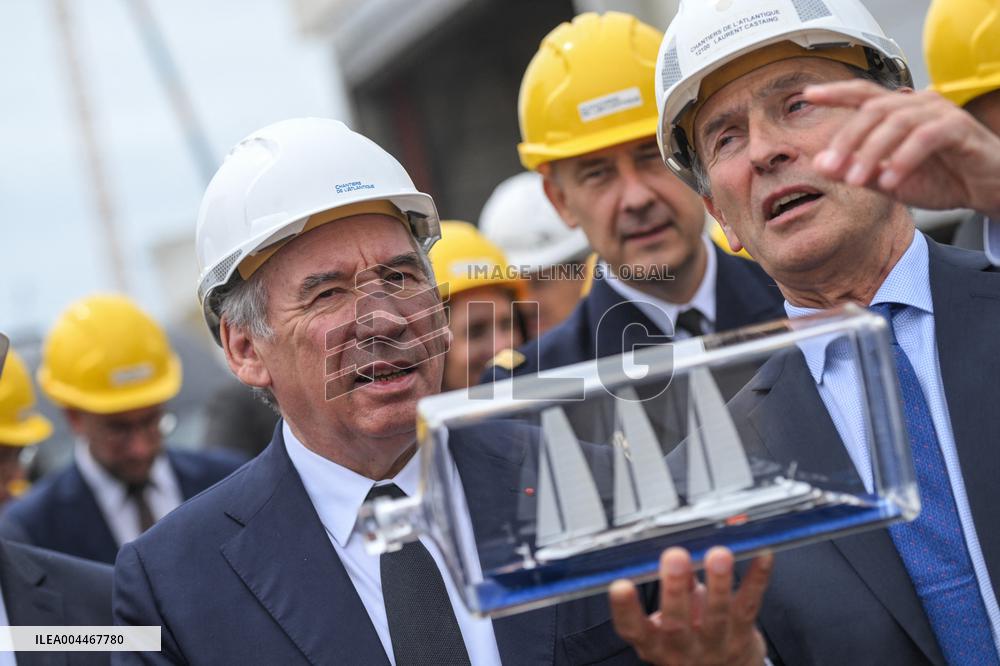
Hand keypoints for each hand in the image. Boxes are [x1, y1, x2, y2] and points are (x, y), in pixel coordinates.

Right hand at [610, 546, 771, 665]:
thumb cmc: (689, 639)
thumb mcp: (665, 624)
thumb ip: (669, 591)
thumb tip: (669, 551)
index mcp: (654, 642)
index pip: (633, 629)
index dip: (624, 609)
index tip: (619, 585)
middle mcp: (682, 647)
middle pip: (676, 622)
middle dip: (675, 588)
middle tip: (674, 557)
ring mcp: (715, 644)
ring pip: (717, 615)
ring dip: (718, 583)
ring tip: (718, 555)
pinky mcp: (743, 635)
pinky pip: (750, 605)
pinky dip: (757, 579)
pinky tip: (761, 556)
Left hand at [804, 80, 999, 218]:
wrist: (983, 190)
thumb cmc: (938, 179)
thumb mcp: (888, 180)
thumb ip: (856, 170)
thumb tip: (819, 162)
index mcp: (898, 111)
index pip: (863, 94)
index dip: (836, 92)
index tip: (808, 94)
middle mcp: (917, 104)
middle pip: (873, 109)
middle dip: (846, 139)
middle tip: (830, 168)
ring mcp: (939, 112)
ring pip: (896, 122)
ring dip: (871, 152)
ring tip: (855, 180)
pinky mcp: (959, 128)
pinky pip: (925, 137)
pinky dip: (903, 158)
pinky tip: (890, 181)